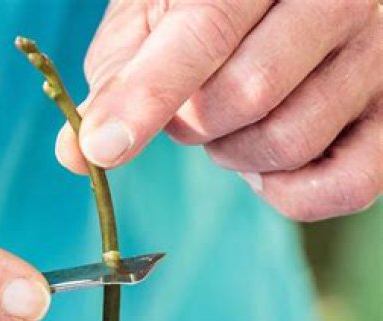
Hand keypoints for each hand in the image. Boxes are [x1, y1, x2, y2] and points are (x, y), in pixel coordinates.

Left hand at [57, 0, 381, 220]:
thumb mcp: (162, 6)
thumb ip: (121, 71)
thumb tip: (76, 154)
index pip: (205, 30)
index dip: (148, 95)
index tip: (102, 146)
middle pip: (247, 96)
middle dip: (193, 124)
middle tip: (189, 108)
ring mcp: (381, 55)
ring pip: (288, 142)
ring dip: (234, 156)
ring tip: (231, 121)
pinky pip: (343, 187)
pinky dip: (290, 195)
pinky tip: (267, 165)